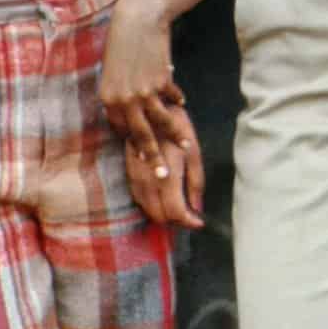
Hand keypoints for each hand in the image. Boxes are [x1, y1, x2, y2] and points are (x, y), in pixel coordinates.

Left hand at [99, 0, 189, 172]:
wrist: (137, 19)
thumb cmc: (121, 43)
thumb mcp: (113, 71)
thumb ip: (121, 93)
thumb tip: (132, 111)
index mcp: (108, 99)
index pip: (123, 129)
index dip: (134, 141)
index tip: (143, 155)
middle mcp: (124, 99)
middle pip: (141, 136)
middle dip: (153, 158)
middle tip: (163, 176)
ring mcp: (144, 91)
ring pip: (161, 123)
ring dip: (175, 136)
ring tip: (186, 146)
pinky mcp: (161, 81)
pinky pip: (172, 97)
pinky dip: (177, 101)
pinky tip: (182, 104)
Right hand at [124, 104, 204, 228]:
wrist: (149, 107)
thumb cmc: (177, 128)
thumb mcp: (193, 152)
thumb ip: (196, 182)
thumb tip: (198, 208)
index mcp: (168, 173)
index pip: (176, 212)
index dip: (189, 221)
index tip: (199, 221)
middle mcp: (149, 179)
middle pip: (160, 216)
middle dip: (177, 221)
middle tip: (190, 215)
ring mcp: (136, 178)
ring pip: (148, 211)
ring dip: (164, 215)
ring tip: (180, 207)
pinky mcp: (128, 174)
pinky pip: (140, 200)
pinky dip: (153, 206)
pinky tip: (164, 198)